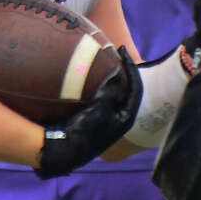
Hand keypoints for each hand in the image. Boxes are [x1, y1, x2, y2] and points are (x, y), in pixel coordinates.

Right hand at [36, 47, 141, 178]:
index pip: (136, 86)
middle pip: (128, 88)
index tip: (122, 50)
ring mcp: (108, 118)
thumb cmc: (85, 130)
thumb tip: (118, 73)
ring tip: (107, 61)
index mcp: (127, 116)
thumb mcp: (101, 109)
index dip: (131, 67)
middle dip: (124, 71)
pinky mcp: (96, 117)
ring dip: (112, 77)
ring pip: (116, 92)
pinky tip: (94, 76)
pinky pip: (103, 96)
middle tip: (117, 53)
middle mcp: (120, 117)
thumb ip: (111, 90)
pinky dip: (101, 84)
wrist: (64, 148)